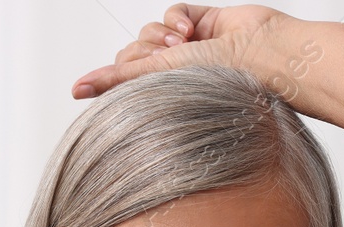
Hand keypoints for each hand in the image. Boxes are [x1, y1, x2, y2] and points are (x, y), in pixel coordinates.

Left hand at [71, 4, 287, 98]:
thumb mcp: (161, 78)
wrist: (267, 56)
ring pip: (152, 30)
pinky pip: (173, 12)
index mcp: (164, 98)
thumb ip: (118, 79)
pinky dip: (177, 17)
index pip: (124, 78)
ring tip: (185, 43)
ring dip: (162, 33)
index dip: (129, 69)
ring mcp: (188, 49)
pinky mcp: (202, 23)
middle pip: (135, 51)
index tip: (146, 69)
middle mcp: (174, 75)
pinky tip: (192, 30)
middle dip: (148, 49)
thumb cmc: (225, 81)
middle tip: (171, 55)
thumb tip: (76, 88)